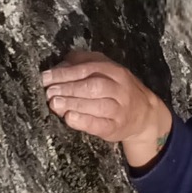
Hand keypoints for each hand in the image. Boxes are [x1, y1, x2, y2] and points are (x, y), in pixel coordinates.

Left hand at [42, 51, 172, 167]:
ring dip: (75, 103)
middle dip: (70, 88)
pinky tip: (70, 118)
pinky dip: (84, 121)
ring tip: (55, 103)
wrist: (145, 114)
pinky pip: (100, 124)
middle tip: (49, 91)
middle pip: (94, 85)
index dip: (66, 73)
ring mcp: (120, 109)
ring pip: (98, 105)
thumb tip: (59, 65)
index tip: (46, 77)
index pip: (88, 69)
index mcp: (115, 71)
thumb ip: (83, 64)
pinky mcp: (116, 128)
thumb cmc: (117, 89)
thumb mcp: (106, 70)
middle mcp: (120, 89)